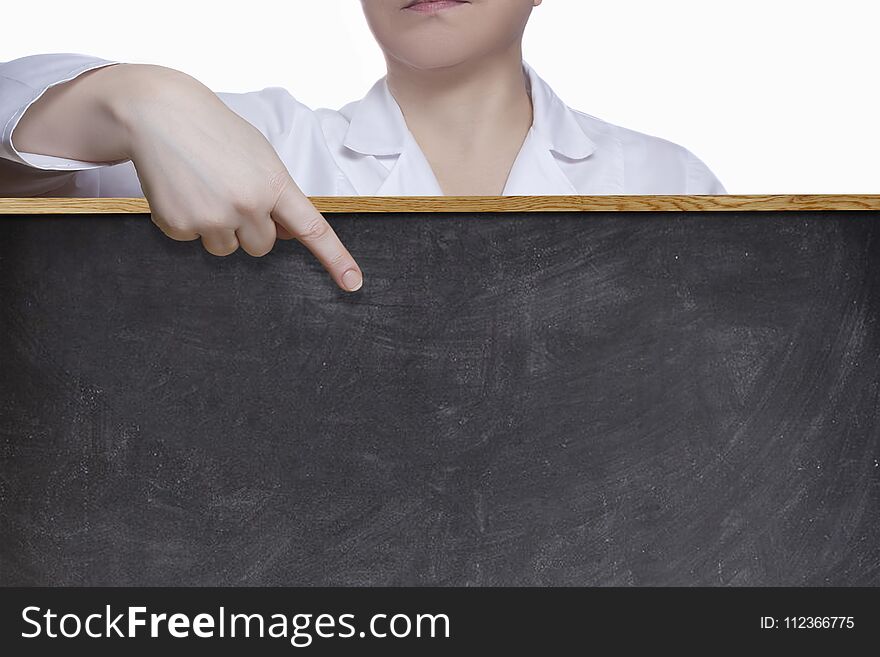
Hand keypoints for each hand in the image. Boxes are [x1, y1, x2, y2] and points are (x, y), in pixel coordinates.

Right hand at [113, 66, 362, 290]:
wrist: (159, 114)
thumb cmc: (215, 132)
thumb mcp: (260, 156)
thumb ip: (277, 195)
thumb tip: (285, 234)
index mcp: (274, 184)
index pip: (312, 229)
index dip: (335, 258)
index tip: (353, 283)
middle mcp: (248, 205)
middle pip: (262, 246)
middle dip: (250, 228)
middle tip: (231, 193)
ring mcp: (213, 217)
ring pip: (227, 249)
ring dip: (219, 228)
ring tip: (204, 188)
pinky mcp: (180, 224)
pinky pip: (192, 240)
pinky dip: (187, 221)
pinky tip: (182, 189)